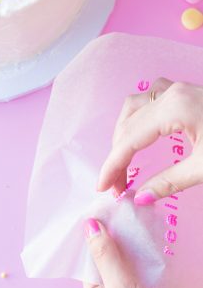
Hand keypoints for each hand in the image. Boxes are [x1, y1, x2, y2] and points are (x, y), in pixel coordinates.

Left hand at [83, 218, 202, 287]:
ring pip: (128, 263)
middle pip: (109, 263)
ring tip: (126, 219)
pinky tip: (144, 234)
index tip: (93, 217)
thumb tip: (90, 227)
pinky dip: (145, 252)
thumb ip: (106, 257)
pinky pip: (146, 266)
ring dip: (128, 244)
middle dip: (110, 240)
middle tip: (110, 213)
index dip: (91, 243)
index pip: (89, 267)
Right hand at [97, 78, 202, 203]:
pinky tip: (141, 135)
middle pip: (128, 122)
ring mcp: (178, 89)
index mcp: (174, 107)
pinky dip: (137, 119)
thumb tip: (139, 198)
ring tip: (123, 160)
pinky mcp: (185, 92)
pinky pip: (149, 100)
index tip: (103, 187)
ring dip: (124, 133)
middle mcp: (171, 93)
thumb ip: (168, 182)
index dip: (112, 165)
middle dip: (116, 154)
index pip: (129, 140)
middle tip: (116, 183)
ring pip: (135, 106)